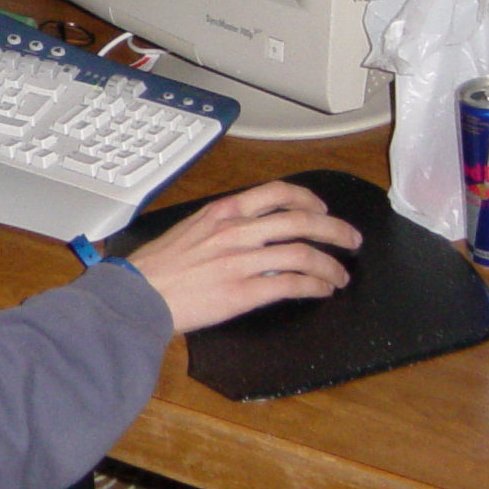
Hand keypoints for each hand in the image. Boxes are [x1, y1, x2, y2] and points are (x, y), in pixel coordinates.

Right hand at [126, 180, 360, 333]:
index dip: (308, 199)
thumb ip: (222, 227)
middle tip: (350, 239)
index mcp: (223, 213)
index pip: (276, 193)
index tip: (321, 207)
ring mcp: (241, 261)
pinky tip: (321, 290)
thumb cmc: (157, 268)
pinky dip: (314, 286)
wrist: (138, 295)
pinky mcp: (244, 291)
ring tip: (340, 274)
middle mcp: (236, 232)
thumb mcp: (190, 231)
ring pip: (302, 253)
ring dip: (330, 264)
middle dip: (334, 229)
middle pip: (300, 221)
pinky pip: (291, 284)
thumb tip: (252, 234)